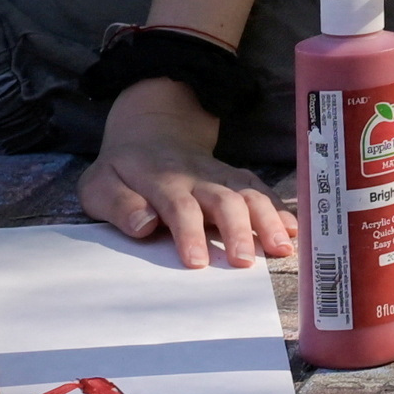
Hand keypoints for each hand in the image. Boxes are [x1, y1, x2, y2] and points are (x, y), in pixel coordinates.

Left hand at [80, 80, 299, 267]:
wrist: (150, 130)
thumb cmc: (122, 171)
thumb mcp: (100, 185)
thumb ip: (118, 205)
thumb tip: (144, 225)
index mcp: (160, 180)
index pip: (178, 206)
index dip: (189, 233)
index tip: (197, 263)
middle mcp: (196, 176)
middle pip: (222, 199)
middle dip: (237, 229)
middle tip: (245, 262)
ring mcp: (220, 174)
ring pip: (248, 192)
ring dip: (267, 218)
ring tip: (281, 248)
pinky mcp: (235, 177)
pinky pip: (260, 189)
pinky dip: (279, 208)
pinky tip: (294, 231)